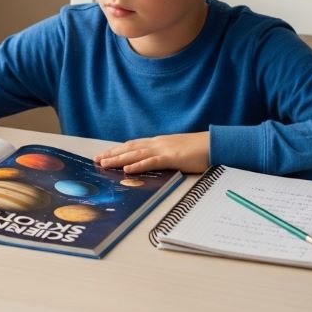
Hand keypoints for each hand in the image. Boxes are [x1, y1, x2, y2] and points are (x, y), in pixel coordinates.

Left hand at [93, 132, 209, 173]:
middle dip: (112, 154)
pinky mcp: (172, 157)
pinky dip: (138, 165)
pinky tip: (128, 169)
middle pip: (130, 148)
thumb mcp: (176, 152)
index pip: (133, 145)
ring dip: (119, 159)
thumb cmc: (198, 150)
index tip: (103, 154)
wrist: (216, 144)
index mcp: (158, 142)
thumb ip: (163, 156)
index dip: (117, 150)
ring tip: (104, 164)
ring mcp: (164, 149)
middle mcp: (158, 143)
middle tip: (96, 160)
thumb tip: (152, 163)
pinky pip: (152, 161)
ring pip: (136, 154)